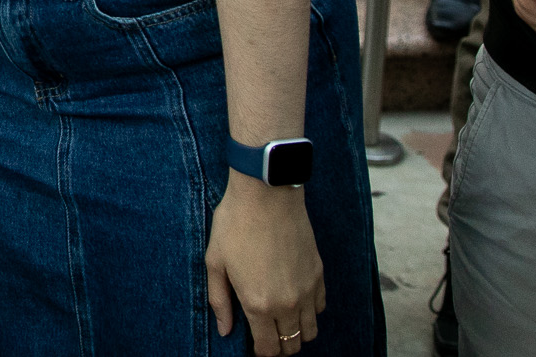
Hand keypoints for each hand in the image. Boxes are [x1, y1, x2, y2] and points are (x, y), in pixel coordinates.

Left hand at [206, 176, 325, 354]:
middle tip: (267, 335)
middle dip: (280, 346)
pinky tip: (295, 299)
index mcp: (259, 304)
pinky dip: (310, 311)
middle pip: (292, 344)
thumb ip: (219, 301)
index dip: (261, 352)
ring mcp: (307, 289)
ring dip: (297, 331)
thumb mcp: (215, 262)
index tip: (255, 346)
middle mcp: (288, 303)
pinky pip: (320, 307)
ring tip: (281, 319)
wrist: (266, 194)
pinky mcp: (319, 274)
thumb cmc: (234, 224)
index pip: (268, 348)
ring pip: (310, 330)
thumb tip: (224, 330)